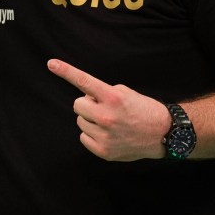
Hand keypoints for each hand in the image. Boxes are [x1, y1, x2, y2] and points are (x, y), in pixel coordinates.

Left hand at [47, 59, 167, 160]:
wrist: (163, 134)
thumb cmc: (143, 110)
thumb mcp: (125, 93)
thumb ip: (102, 92)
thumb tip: (83, 96)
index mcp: (113, 98)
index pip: (84, 81)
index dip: (66, 71)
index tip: (51, 63)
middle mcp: (106, 117)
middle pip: (77, 104)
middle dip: (88, 104)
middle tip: (104, 108)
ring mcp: (104, 136)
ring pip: (80, 121)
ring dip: (90, 119)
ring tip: (110, 122)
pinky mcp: (103, 151)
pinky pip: (83, 137)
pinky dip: (92, 135)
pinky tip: (109, 134)